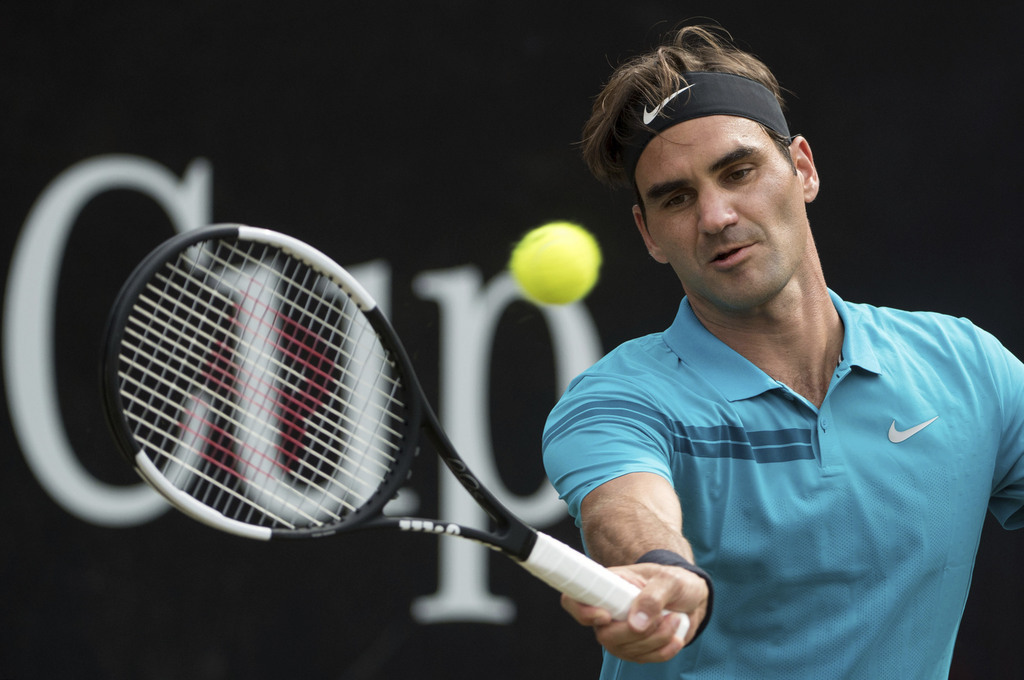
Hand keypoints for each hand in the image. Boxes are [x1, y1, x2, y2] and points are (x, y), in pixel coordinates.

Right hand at [560, 562, 708, 663]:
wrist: (693, 598)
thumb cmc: (676, 582)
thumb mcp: (669, 581)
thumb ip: (652, 597)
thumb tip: (635, 624)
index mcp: (607, 586)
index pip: (575, 600)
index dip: (582, 612)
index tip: (606, 616)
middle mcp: (607, 611)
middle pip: (604, 635)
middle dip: (636, 633)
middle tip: (662, 617)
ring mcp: (619, 634)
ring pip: (626, 650)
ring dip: (656, 640)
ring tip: (675, 619)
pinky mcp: (635, 649)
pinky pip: (644, 659)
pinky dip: (663, 651)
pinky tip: (676, 637)